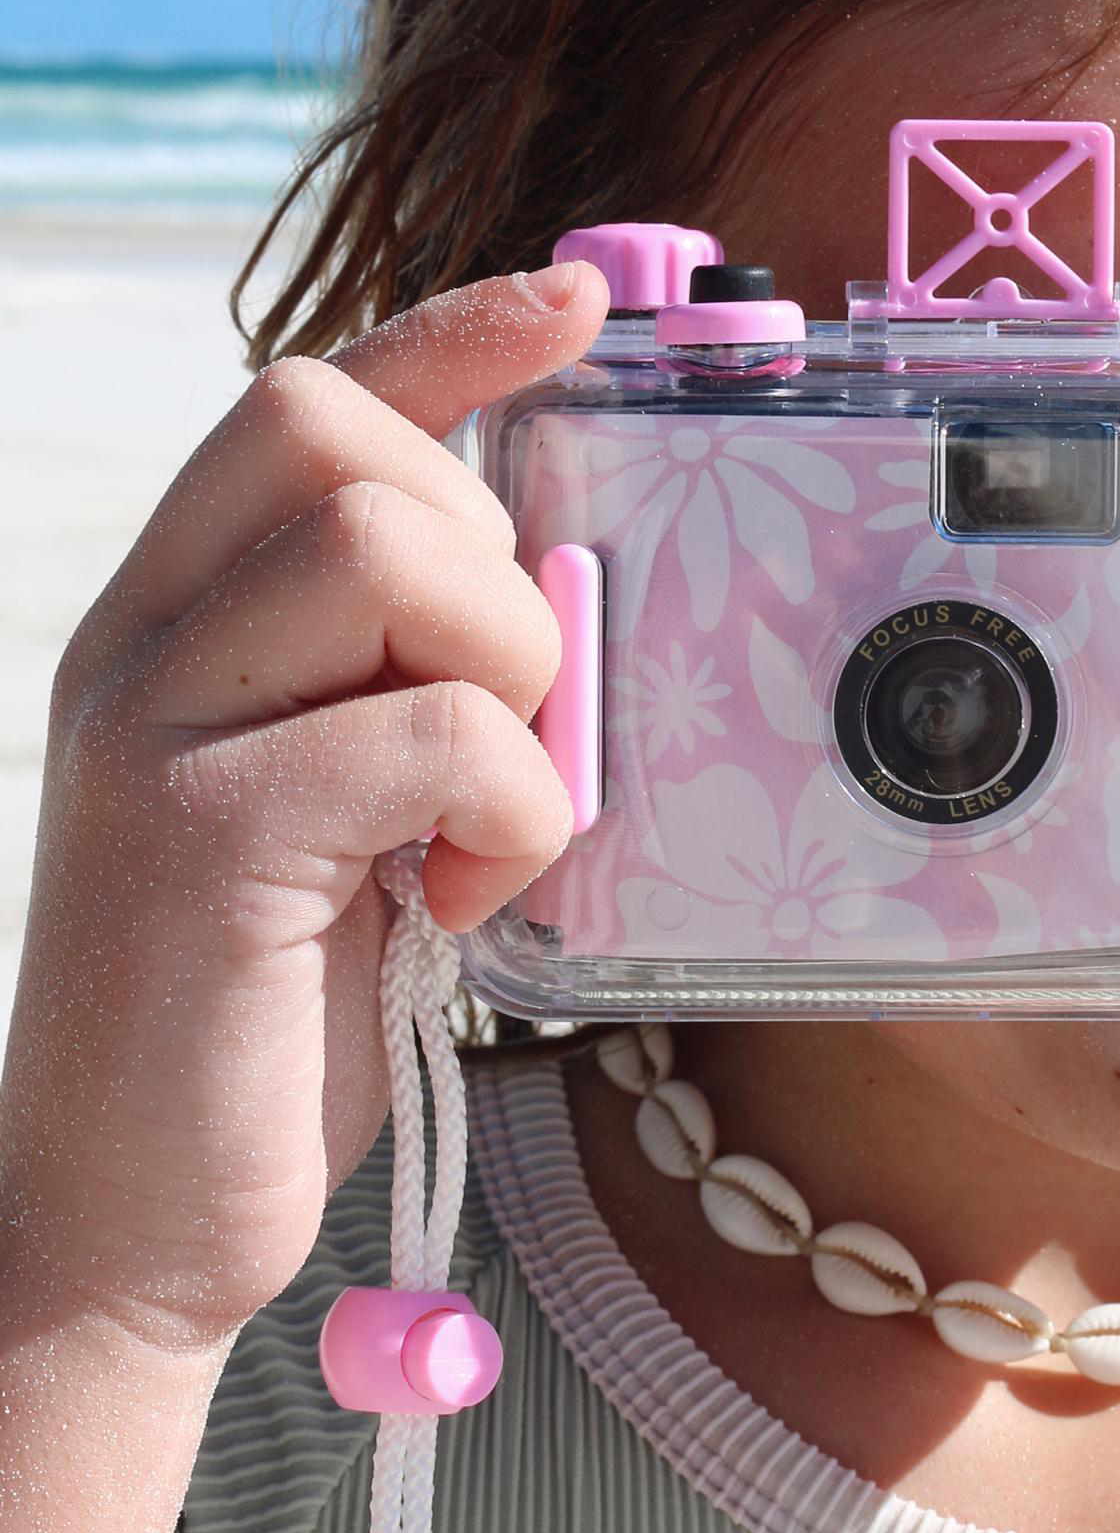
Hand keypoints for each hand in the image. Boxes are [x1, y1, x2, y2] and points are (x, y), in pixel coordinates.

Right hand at [0, 259, 609, 1353]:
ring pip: (394, 551)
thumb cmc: (268, 1016)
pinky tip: (466, 899)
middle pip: (342, 438)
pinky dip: (511, 810)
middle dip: (482, 554)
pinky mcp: (197, 837)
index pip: (308, 399)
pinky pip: (436, 728)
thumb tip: (563, 591)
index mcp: (180, 619)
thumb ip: (408, 688)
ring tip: (481, 823)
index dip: (451, 333)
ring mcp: (151, 727)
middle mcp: (143, 641)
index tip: (577, 305)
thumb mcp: (347, 815)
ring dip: (507, 679)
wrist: (127, 1227)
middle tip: (493, 719)